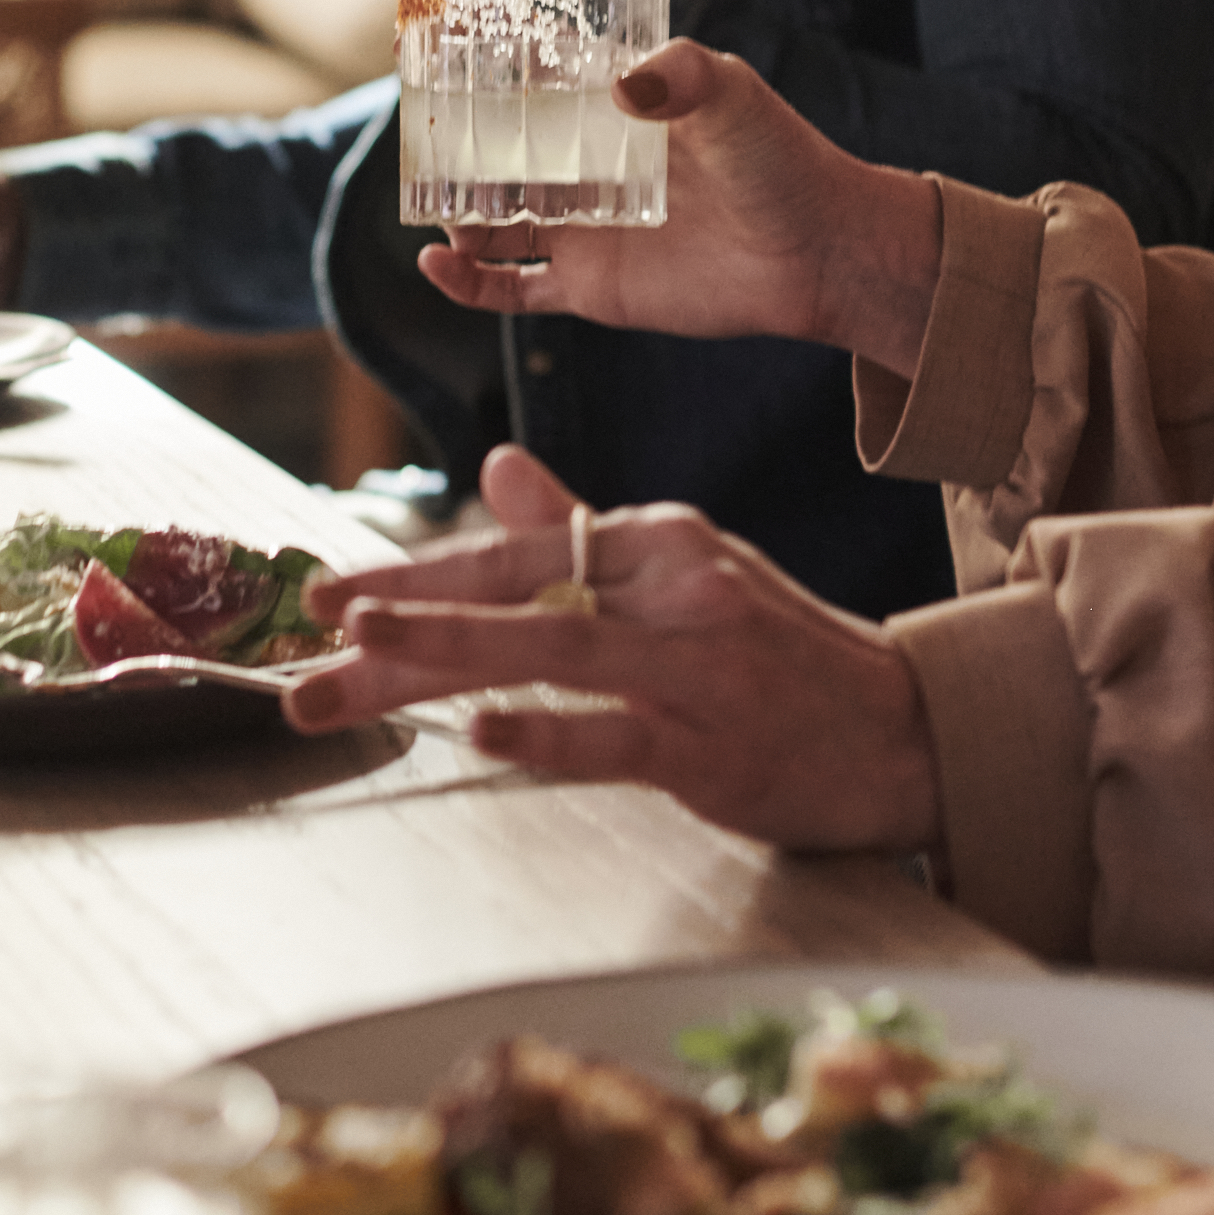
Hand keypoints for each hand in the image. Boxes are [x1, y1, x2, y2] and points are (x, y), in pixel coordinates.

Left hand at [288, 441, 941, 852]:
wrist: (904, 733)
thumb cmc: (785, 658)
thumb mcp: (689, 573)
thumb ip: (584, 525)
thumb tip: (497, 470)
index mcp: (659, 540)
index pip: (514, 548)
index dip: (414, 573)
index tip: (329, 596)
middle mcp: (674, 584)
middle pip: (514, 592)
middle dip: (400, 622)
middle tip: (309, 645)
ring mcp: (696, 663)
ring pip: (553, 646)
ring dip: (448, 653)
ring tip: (362, 655)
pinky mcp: (714, 744)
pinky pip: (618, 734)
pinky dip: (551, 733)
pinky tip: (487, 736)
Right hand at [416, 42, 944, 382]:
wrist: (818, 251)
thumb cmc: (783, 161)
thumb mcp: (733, 95)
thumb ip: (679, 76)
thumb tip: (622, 84)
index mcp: (614, 107)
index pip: (532, 75)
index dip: (480, 58)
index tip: (428, 33)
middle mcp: (588, 165)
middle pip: (496, 147)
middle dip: (448, 135)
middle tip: (412, 118)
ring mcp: (583, 227)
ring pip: (490, 217)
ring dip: (451, 207)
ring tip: (426, 193)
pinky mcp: (589, 286)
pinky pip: (510, 287)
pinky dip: (467, 280)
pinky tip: (437, 262)